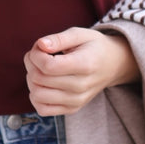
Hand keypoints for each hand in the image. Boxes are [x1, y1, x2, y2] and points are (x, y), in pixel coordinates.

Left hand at [24, 27, 138, 115]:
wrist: (113, 65)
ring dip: (31, 79)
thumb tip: (40, 45)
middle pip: (39, 79)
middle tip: (38, 54)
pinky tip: (43, 83)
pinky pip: (43, 109)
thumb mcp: (80, 34)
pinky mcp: (72, 109)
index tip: (40, 46)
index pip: (48, 66)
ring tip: (39, 68)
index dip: (36, 54)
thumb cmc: (93, 47)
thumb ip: (59, 38)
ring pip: (37, 95)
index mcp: (85, 65)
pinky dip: (35, 96)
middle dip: (31, 63)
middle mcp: (81, 86)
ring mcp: (76, 101)